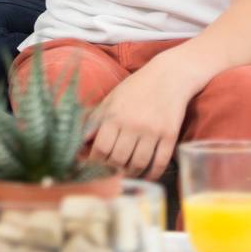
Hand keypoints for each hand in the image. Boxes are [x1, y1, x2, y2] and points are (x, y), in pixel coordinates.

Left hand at [85, 57, 198, 178]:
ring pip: (138, 164)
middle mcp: (133, 125)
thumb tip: (80, 142)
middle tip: (111, 170)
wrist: (169, 76)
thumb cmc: (136, 88)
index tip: (95, 165)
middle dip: (112, 169)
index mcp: (114, 115)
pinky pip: (160, 162)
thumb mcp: (111, 99)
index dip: (96, 161)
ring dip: (131, 173)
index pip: (100, 148)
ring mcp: (153, 131)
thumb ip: (95, 120)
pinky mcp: (170, 135)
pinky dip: (152, 173)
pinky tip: (146, 175)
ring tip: (127, 172)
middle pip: (118, 159)